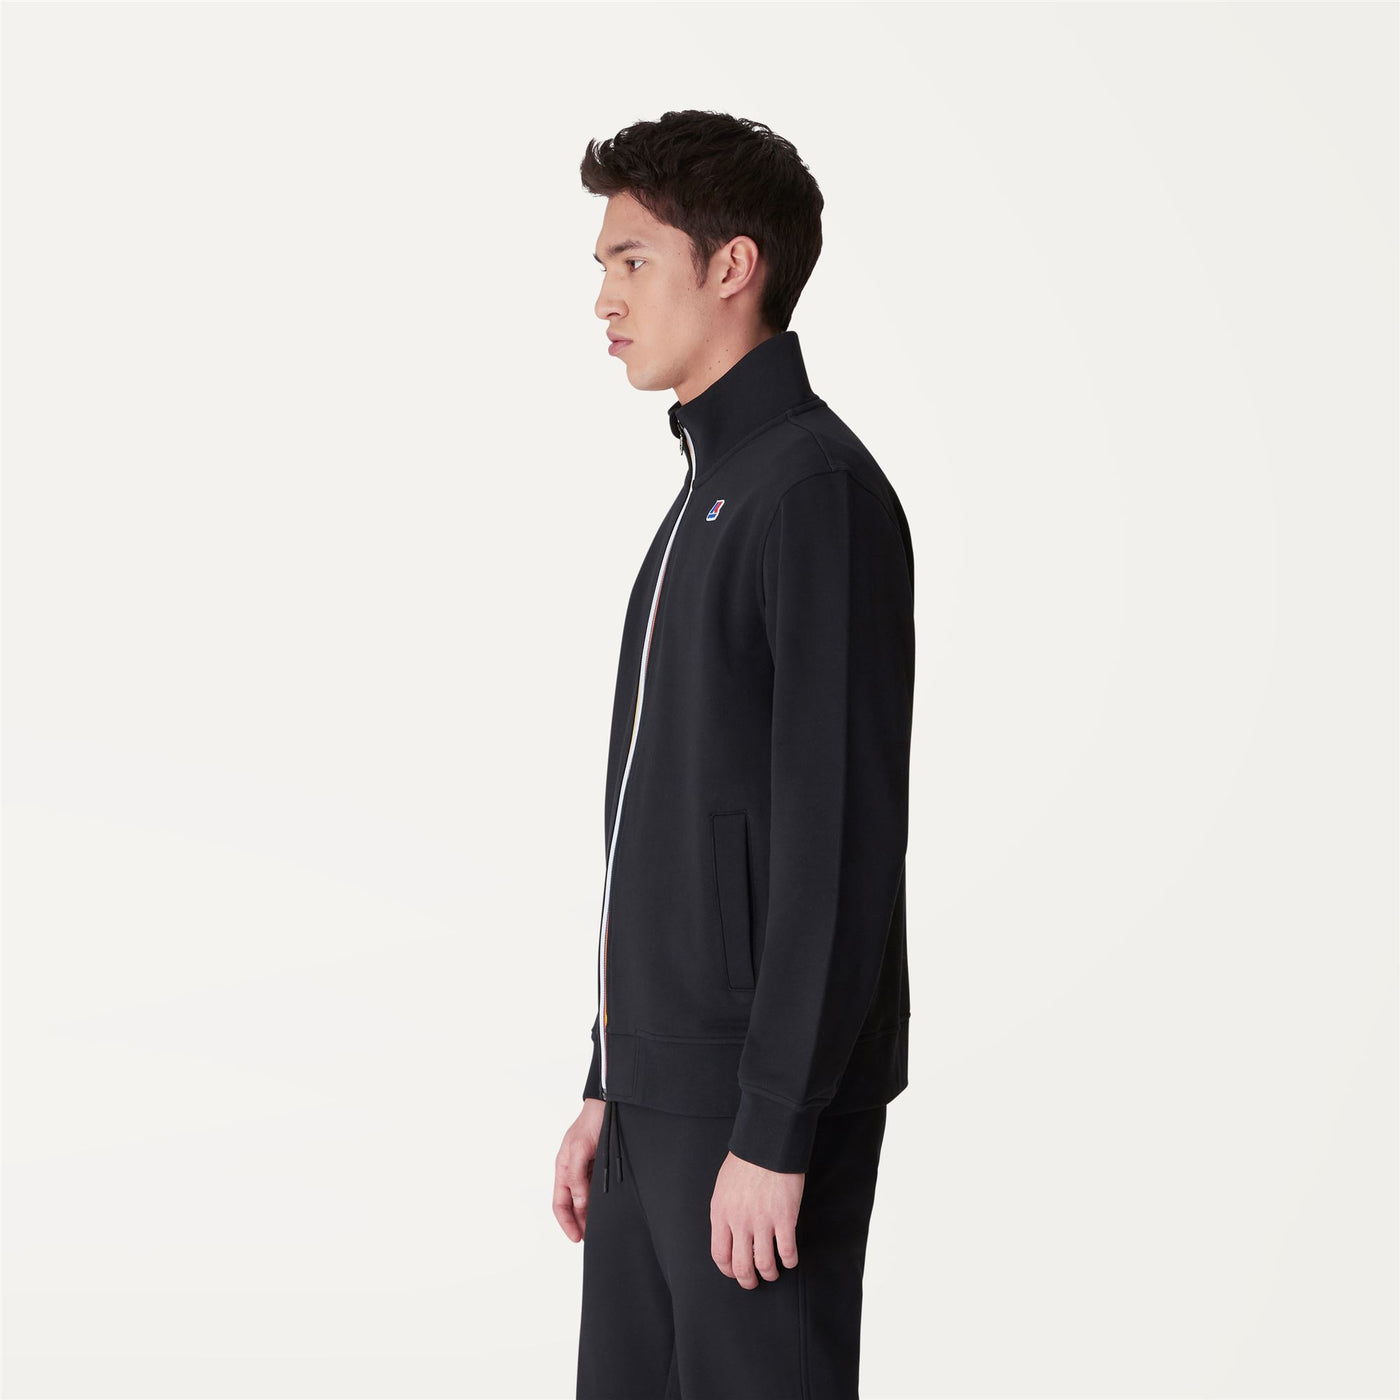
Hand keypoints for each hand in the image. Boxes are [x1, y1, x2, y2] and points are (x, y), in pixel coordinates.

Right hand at [554, 1098, 605, 1241]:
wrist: (610, 1104)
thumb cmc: (590, 1122)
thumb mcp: (579, 1149)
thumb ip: (576, 1177)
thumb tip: (579, 1204)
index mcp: (563, 1168)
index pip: (560, 1204)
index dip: (567, 1222)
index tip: (577, 1239)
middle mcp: (573, 1171)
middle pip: (573, 1205)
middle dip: (580, 1223)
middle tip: (593, 1239)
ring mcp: (587, 1169)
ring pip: (586, 1199)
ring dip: (591, 1214)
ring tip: (602, 1228)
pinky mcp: (601, 1166)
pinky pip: (598, 1189)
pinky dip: (601, 1202)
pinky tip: (609, 1209)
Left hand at [709, 1150, 804, 1287]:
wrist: (767, 1143)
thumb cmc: (746, 1161)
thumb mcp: (723, 1186)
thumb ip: (725, 1211)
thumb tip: (729, 1233)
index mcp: (721, 1213)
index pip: (720, 1255)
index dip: (728, 1270)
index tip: (735, 1272)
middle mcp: (739, 1222)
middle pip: (741, 1266)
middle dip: (748, 1281)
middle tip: (753, 1282)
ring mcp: (762, 1221)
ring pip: (764, 1264)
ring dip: (770, 1274)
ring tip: (773, 1273)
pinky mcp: (784, 1218)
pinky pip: (787, 1252)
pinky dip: (789, 1261)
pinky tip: (790, 1260)